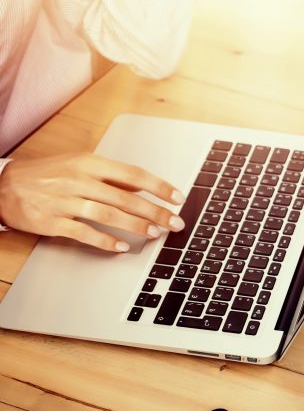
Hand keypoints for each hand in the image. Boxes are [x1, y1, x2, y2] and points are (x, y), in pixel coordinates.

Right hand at [0, 153, 184, 251]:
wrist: (4, 185)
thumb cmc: (48, 174)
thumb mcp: (80, 165)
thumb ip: (111, 176)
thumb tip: (145, 186)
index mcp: (89, 163)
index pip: (133, 174)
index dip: (159, 186)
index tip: (178, 197)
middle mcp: (79, 180)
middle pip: (126, 197)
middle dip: (155, 212)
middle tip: (175, 222)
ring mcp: (65, 201)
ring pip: (108, 214)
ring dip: (135, 225)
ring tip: (154, 233)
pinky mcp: (52, 221)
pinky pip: (84, 232)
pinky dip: (105, 241)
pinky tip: (121, 247)